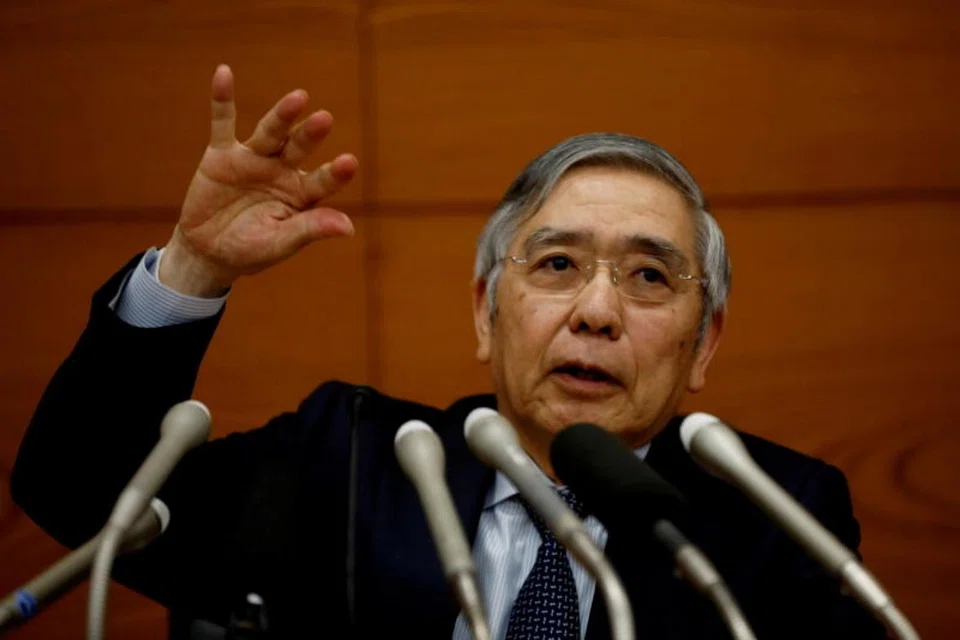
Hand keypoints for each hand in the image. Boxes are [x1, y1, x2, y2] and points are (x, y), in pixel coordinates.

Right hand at [160, 64, 357, 295]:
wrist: (209, 252)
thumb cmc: (251, 250)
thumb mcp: (281, 243)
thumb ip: (311, 229)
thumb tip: (350, 227)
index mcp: (301, 194)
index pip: (323, 181)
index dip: (335, 173)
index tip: (349, 162)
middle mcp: (282, 171)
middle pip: (299, 148)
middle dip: (311, 135)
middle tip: (325, 119)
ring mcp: (253, 160)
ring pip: (270, 133)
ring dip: (283, 115)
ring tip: (299, 98)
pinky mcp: (222, 155)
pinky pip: (222, 123)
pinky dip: (222, 100)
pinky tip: (224, 73)